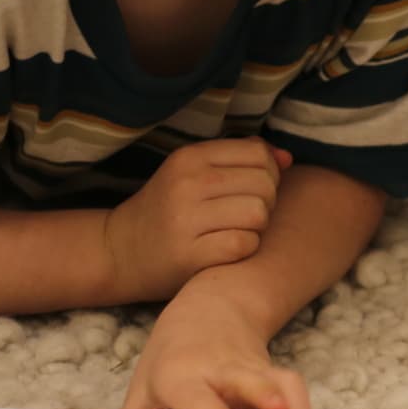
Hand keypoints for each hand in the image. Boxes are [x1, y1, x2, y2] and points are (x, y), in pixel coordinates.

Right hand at [104, 139, 290, 302]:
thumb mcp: (194, 173)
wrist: (119, 251)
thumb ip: (240, 159)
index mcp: (189, 157)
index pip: (258, 153)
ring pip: (259, 214)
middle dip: (266, 201)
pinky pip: (245, 244)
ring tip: (236, 230)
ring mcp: (186, 220)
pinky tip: (227, 249)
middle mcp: (187, 184)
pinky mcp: (189, 255)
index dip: (268, 172)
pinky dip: (245, 249)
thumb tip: (288, 158)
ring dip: (257, 227)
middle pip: (265, 184)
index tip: (251, 189)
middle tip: (244, 214)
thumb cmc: (168, 210)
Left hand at [113, 279, 310, 408]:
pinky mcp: (272, 374)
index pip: (198, 395)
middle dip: (265, 396)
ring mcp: (251, 370)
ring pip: (281, 384)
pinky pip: (293, 390)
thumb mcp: (143, 385)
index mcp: (181, 375)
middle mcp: (221, 370)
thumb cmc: (170, 356)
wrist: (210, 309)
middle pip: (248, 379)